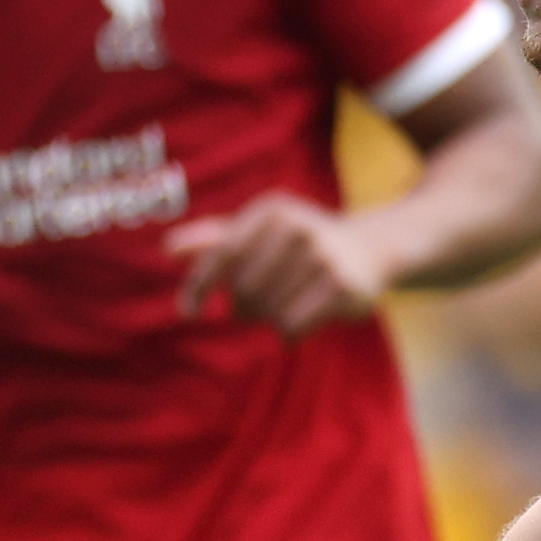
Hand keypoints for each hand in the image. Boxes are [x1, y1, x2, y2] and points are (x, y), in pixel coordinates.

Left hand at [167, 194, 393, 334]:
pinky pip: (290, 327)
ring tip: (290, 302)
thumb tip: (168, 249)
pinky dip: (290, 331)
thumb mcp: (262, 230)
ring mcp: (321, 256)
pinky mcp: (340, 286)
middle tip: (261, 302)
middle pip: (242, 290)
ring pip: (266, 312)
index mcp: (272, 209)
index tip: (188, 312)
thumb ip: (215, 238)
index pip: (221, 254)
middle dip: (245, 305)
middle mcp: (296, 226)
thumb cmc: (302, 241)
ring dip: (270, 317)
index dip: (199, 286)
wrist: (372, 249)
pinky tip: (306, 316)